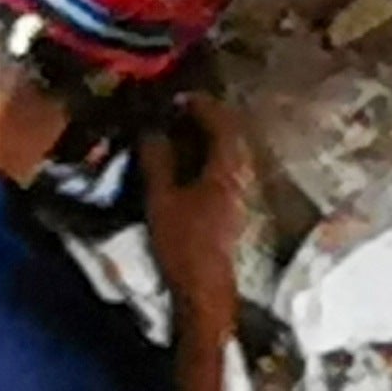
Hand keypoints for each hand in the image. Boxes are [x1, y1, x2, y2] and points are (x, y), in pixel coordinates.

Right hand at [140, 94, 254, 331]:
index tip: (178, 98)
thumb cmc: (183, 244)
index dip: (202, 106)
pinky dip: (208, 157)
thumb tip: (151, 128)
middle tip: (178, 112)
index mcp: (227, 170)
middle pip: (231, 136)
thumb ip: (157, 160)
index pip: (222, 124)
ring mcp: (240, 195)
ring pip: (229, 154)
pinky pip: (225, 169)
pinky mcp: (234, 210)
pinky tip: (187, 164)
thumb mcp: (161, 199)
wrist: (204, 292)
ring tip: (179, 134)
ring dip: (208, 138)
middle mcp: (240, 178)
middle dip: (207, 118)